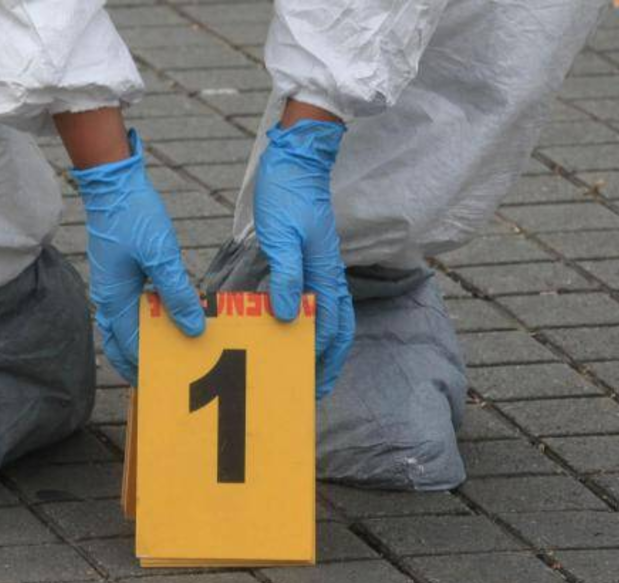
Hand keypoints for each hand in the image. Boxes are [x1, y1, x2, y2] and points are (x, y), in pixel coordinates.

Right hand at [70, 129, 204, 384]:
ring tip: (164, 354)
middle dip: (136, 362)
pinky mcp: (118, 274)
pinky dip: (143, 321)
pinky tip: (164, 321)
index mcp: (114, 298)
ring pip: (122, 327)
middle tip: (161, 378)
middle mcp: (108, 297)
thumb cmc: (134, 215)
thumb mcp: (161, 255)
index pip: (130, 344)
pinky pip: (129, 309)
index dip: (148, 364)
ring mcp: (110, 286)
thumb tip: (193, 327)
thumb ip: (176, 294)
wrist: (114, 184)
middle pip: (119, 342)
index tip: (168, 380)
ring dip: (140, 342)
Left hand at [253, 119, 354, 398]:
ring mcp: (321, 265)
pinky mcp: (310, 257)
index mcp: (324, 273)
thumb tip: (286, 316)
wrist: (295, 161)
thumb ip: (285, 276)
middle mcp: (328, 274)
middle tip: (317, 385)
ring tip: (311, 365)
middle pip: (338, 326)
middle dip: (330, 358)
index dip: (320, 355)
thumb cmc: (287, 196)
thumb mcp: (280, 237)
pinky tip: (294, 326)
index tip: (310, 381)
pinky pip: (316, 298)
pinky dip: (311, 319)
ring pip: (330, 314)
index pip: (328, 325)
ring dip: (323, 342)